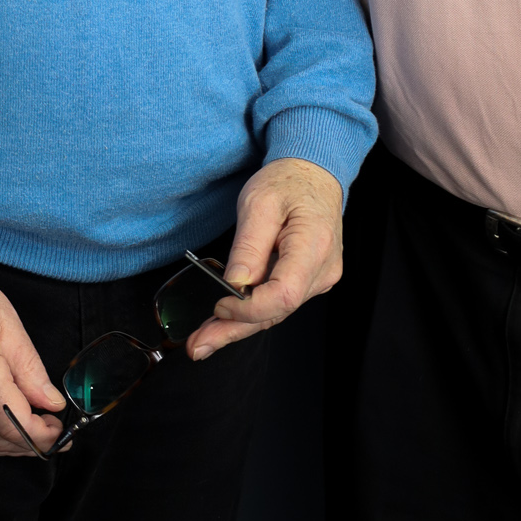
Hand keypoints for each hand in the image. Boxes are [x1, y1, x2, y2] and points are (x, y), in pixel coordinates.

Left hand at [187, 157, 342, 358]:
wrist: (314, 174)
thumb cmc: (287, 182)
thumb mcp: (259, 202)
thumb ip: (248, 245)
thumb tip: (235, 285)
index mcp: (314, 246)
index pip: (284, 294)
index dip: (249, 308)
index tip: (219, 305)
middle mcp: (323, 270)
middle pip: (277, 311)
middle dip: (234, 330)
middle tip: (197, 346)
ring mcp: (319, 278)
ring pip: (276, 311)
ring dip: (239, 326)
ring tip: (203, 339)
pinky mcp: (309, 280)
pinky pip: (279, 302)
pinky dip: (251, 313)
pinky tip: (226, 323)